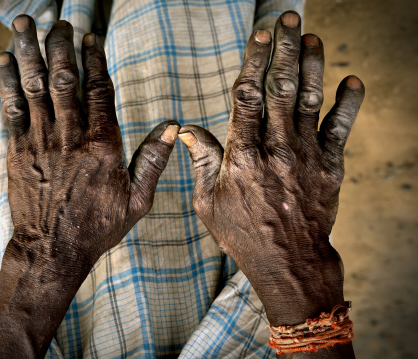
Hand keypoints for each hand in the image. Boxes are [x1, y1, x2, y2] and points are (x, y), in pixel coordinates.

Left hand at [0, 15, 178, 358]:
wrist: (53, 250)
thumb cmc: (97, 226)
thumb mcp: (137, 199)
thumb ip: (154, 160)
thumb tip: (173, 126)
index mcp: (103, 146)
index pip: (100, 91)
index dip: (94, 61)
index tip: (90, 39)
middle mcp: (71, 137)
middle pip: (65, 80)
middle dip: (60, 46)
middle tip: (58, 22)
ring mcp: (41, 143)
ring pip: (35, 88)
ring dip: (30, 52)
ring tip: (25, 24)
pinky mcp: (17, 153)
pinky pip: (11, 110)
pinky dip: (7, 83)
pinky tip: (4, 60)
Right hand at [178, 11, 363, 328]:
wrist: (289, 262)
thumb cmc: (243, 234)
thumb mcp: (208, 203)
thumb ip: (202, 162)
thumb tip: (187, 128)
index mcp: (243, 156)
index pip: (247, 97)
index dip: (253, 62)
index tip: (259, 35)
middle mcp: (276, 149)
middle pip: (280, 89)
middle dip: (284, 50)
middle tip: (288, 19)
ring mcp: (306, 156)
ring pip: (308, 100)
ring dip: (312, 66)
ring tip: (312, 37)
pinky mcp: (329, 167)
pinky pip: (340, 129)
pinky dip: (348, 103)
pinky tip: (352, 79)